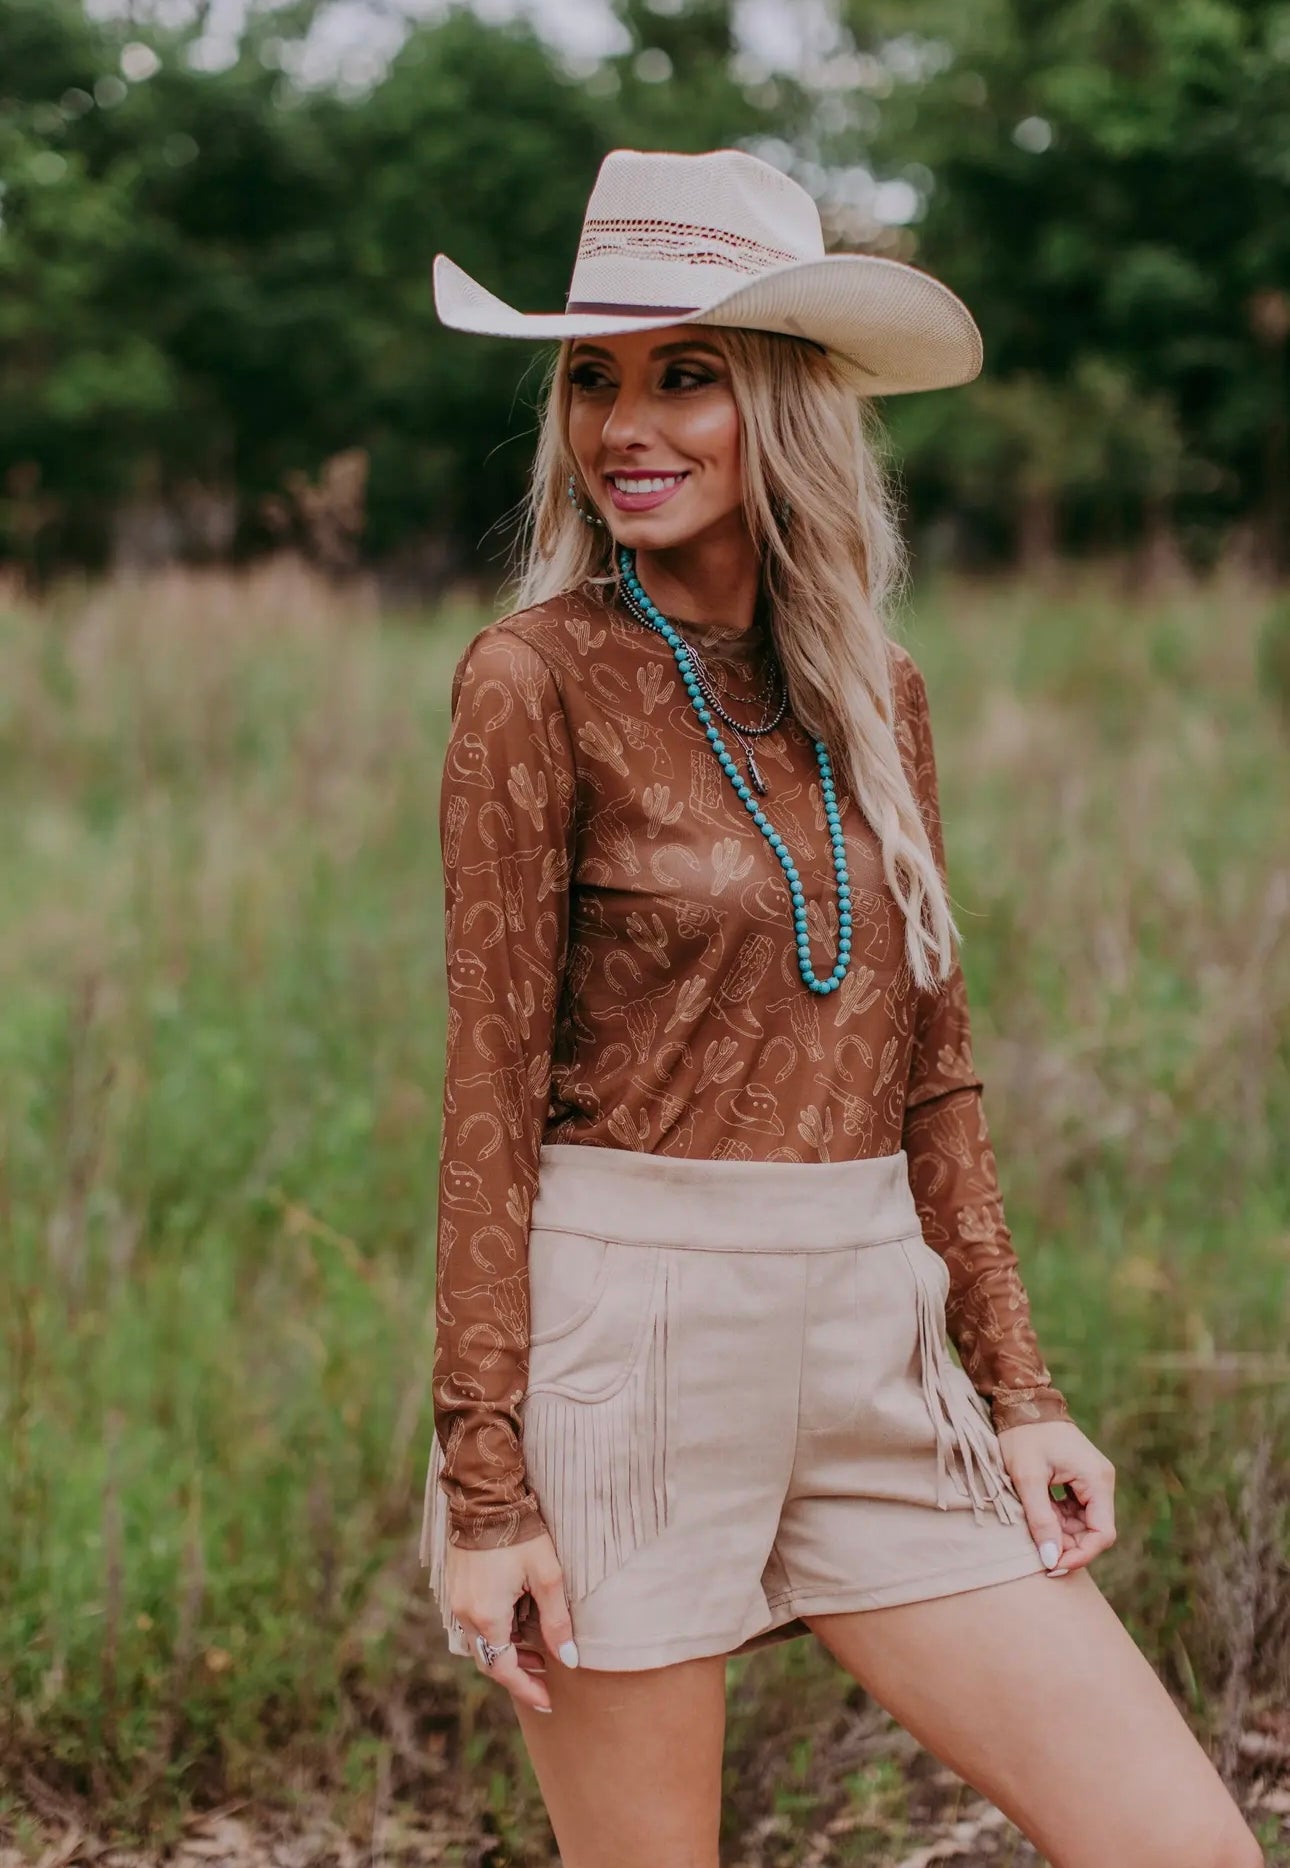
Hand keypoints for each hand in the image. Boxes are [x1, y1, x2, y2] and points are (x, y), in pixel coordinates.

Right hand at [446, 1528, 577, 1713]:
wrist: (484, 1496)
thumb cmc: (520, 1534)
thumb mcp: (547, 1577)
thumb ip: (556, 1622)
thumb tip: (569, 1661)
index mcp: (487, 1618)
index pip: (505, 1671)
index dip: (527, 1689)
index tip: (547, 1702)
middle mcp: (465, 1615)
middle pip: (489, 1660)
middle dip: (517, 1673)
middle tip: (544, 1677)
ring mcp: (456, 1600)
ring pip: (480, 1642)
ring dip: (506, 1651)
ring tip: (535, 1650)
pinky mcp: (455, 1586)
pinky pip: (473, 1623)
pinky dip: (494, 1632)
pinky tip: (515, 1622)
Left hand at [995, 1418, 1116, 1576]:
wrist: (1021, 1401)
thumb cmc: (1023, 1436)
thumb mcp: (1027, 1478)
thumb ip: (1041, 1520)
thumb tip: (1051, 1560)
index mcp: (1097, 1480)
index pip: (1102, 1534)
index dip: (1079, 1555)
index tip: (1052, 1566)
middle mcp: (1101, 1481)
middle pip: (1093, 1531)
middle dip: (1068, 1545)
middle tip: (1038, 1552)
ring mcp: (1092, 1481)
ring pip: (1083, 1523)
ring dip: (1060, 1532)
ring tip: (1034, 1528)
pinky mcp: (1080, 1480)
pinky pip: (1075, 1511)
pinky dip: (1058, 1519)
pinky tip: (1038, 1515)